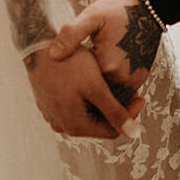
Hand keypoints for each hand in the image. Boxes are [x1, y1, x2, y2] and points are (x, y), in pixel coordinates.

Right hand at [24, 44, 143, 138]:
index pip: (112, 130)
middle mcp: (62, 125)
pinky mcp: (49, 105)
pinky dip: (87, 98)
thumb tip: (133, 134)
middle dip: (116, 109)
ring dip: (102, 103)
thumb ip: (115, 112)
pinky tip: (94, 82)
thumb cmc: (69, 63)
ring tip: (112, 84)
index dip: (129, 115)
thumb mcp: (96, 86)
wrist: (39, 45)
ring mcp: (53, 115)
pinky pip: (74, 107)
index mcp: (75, 125)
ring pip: (87, 115)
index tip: (140, 96)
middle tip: (130, 89)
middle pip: (99, 124)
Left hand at [50, 0, 163, 96]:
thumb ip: (71, 35)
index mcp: (108, 67)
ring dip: (98, 91)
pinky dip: (109, 85)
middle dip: (84, 93)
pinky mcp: (140, 75)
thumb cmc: (118, 9)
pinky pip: (121, 89)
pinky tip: (98, 71)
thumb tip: (52, 55)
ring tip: (82, 77)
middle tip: (69, 81)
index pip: (83, 91)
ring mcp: (134, 79)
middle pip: (98, 99)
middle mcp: (124, 78)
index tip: (60, 79)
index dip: (70, 87)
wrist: (149, 5)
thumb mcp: (92, 17)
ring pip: (110, 96)